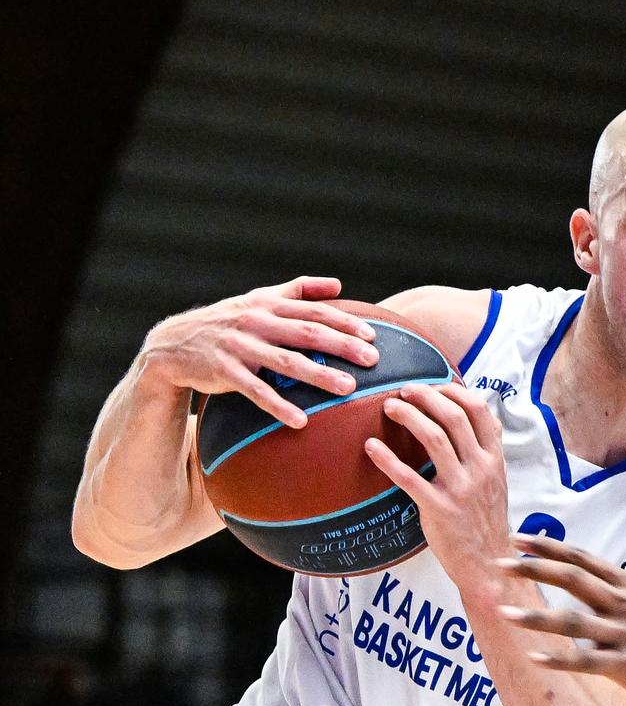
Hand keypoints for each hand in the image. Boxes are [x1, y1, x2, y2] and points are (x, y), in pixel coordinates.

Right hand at [138, 275, 379, 427]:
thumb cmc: (228, 321)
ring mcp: (240, 347)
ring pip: (286, 361)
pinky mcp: (224, 371)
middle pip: (306, 333)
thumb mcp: (259, 299)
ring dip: (319, 375)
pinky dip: (278, 406)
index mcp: (268, 305)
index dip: (343, 323)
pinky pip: (256, 391)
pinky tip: (301, 421)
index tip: (372, 336)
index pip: (313, 312)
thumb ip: (298, 290)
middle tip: (373, 360)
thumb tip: (338, 284)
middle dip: (341, 345)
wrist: (172, 344)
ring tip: (348, 389)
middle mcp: (256, 322)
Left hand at [366, 384, 512, 586]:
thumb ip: (486, 449)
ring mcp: (461, 489)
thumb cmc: (486, 520)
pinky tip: (370, 446)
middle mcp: (481, 469)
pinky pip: (408, 478)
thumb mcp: (497, 480)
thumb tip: (476, 413)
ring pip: (435, 438)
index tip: (432, 385)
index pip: (480, 411)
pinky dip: (387, 459)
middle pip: (454, 417)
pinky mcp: (439, 508)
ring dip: (409, 416)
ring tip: (388, 406)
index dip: (454, 391)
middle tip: (403, 390)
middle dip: (426, 396)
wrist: (488, 563)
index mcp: (495, 459)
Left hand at [496, 533, 625, 705]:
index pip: (582, 559)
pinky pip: (588, 662)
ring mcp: (625, 635)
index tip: (517, 539)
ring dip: (537, 616)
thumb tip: (587, 578)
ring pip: (574, 621)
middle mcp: (624, 605)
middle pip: (573, 579)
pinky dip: (560, 660)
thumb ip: (618, 589)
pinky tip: (535, 658)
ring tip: (505, 612)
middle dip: (534, 569)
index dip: (549, 547)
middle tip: (501, 563)